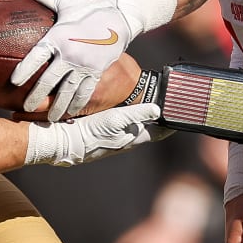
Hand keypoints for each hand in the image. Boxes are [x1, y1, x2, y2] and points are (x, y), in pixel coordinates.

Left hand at [11, 0, 132, 120]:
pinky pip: (85, 91)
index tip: (14, 82)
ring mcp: (84, 64)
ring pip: (68, 91)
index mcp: (59, 36)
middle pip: (49, 79)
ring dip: (57, 106)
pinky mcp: (97, 71)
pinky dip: (77, 104)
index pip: (37, 55)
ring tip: (48, 118)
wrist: (119, 16)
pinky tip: (70, 113)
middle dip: (36, 96)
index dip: (25, 70)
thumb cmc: (89, 10)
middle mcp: (70, 53)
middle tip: (26, 107)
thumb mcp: (66, 2)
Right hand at [24, 102, 166, 166]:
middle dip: (158, 117)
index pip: (159, 132)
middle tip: (167, 103)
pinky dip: (125, 113)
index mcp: (132, 138)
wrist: (60, 142)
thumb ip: (137, 113)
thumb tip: (159, 110)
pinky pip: (118, 121)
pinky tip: (121, 103)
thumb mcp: (115, 120)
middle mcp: (125, 139)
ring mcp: (112, 136)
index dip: (171, 124)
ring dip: (142, 114)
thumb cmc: (88, 134)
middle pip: (148, 127)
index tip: (183, 115)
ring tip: (149, 100)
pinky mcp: (101, 132)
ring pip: (133, 124)